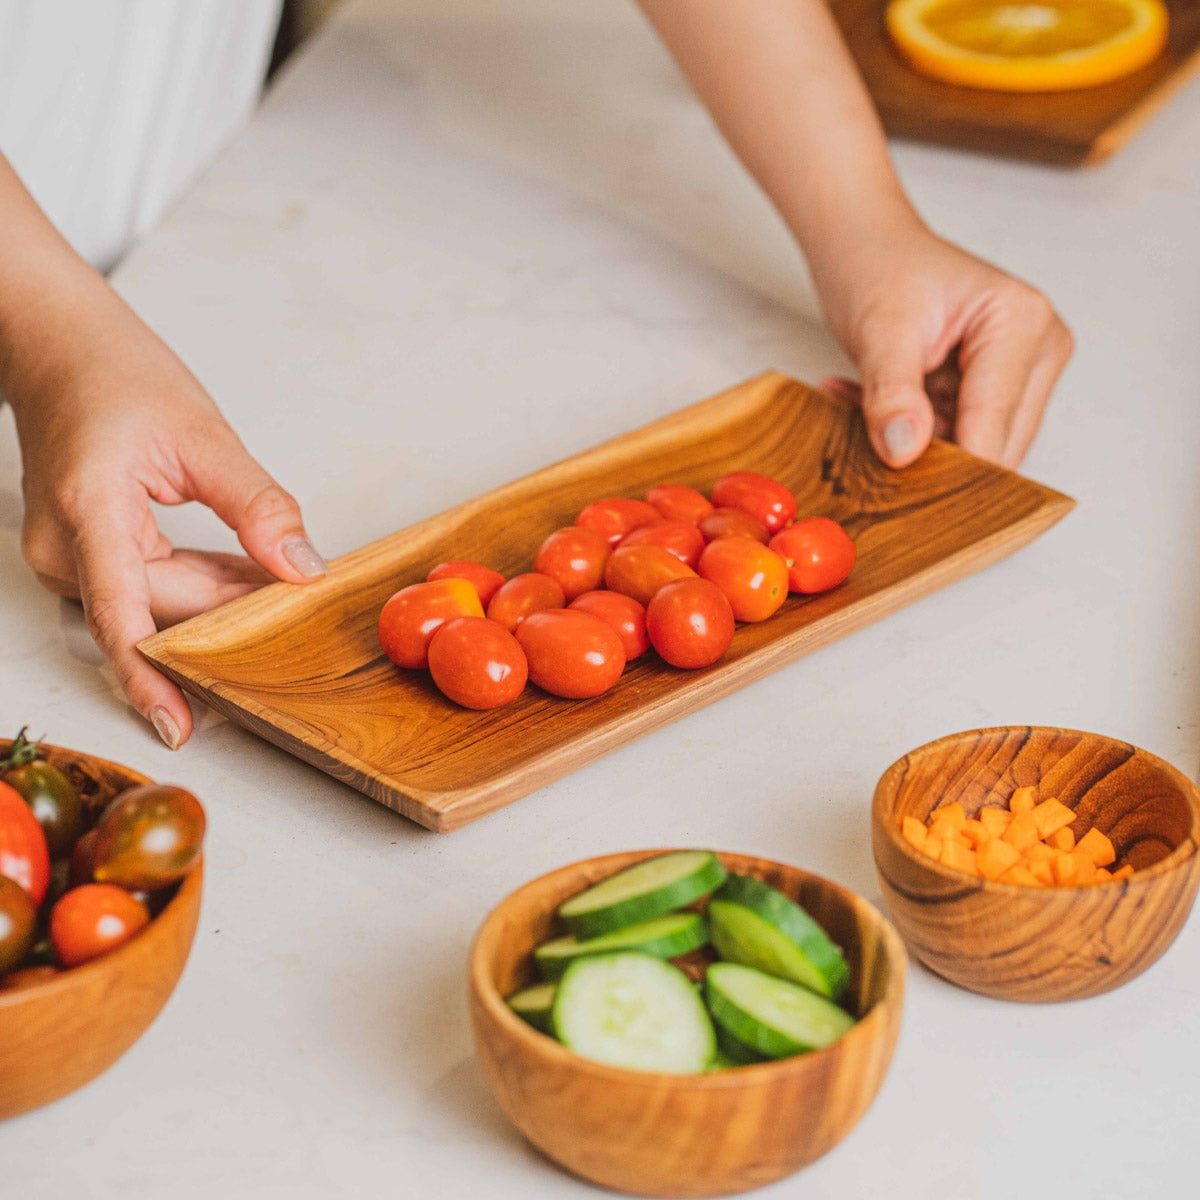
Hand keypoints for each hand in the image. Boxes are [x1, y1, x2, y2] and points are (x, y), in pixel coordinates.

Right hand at [10, 302, 326, 749]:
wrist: (58, 345)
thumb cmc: (115, 374)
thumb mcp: (204, 435)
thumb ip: (258, 506)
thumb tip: (303, 569)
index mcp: (88, 512)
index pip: (122, 618)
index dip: (152, 679)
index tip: (182, 726)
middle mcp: (65, 548)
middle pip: (160, 613)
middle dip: (231, 613)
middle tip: (298, 596)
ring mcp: (69, 556)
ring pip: (158, 605)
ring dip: (220, 598)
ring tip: (273, 572)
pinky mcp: (86, 555)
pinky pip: (151, 588)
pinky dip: (202, 583)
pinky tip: (245, 568)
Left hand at [812, 222, 1072, 469]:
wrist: (864, 246)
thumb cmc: (878, 267)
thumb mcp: (879, 330)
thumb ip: (892, 393)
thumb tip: (905, 453)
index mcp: (1022, 324)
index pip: (995, 424)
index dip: (953, 467)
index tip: (907, 498)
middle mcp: (1036, 348)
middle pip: (997, 444)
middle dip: (935, 459)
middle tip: (870, 453)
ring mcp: (1018, 371)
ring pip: (974, 446)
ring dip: (914, 444)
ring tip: (859, 408)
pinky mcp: (990, 388)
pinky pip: (954, 435)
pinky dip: (908, 433)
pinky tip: (863, 407)